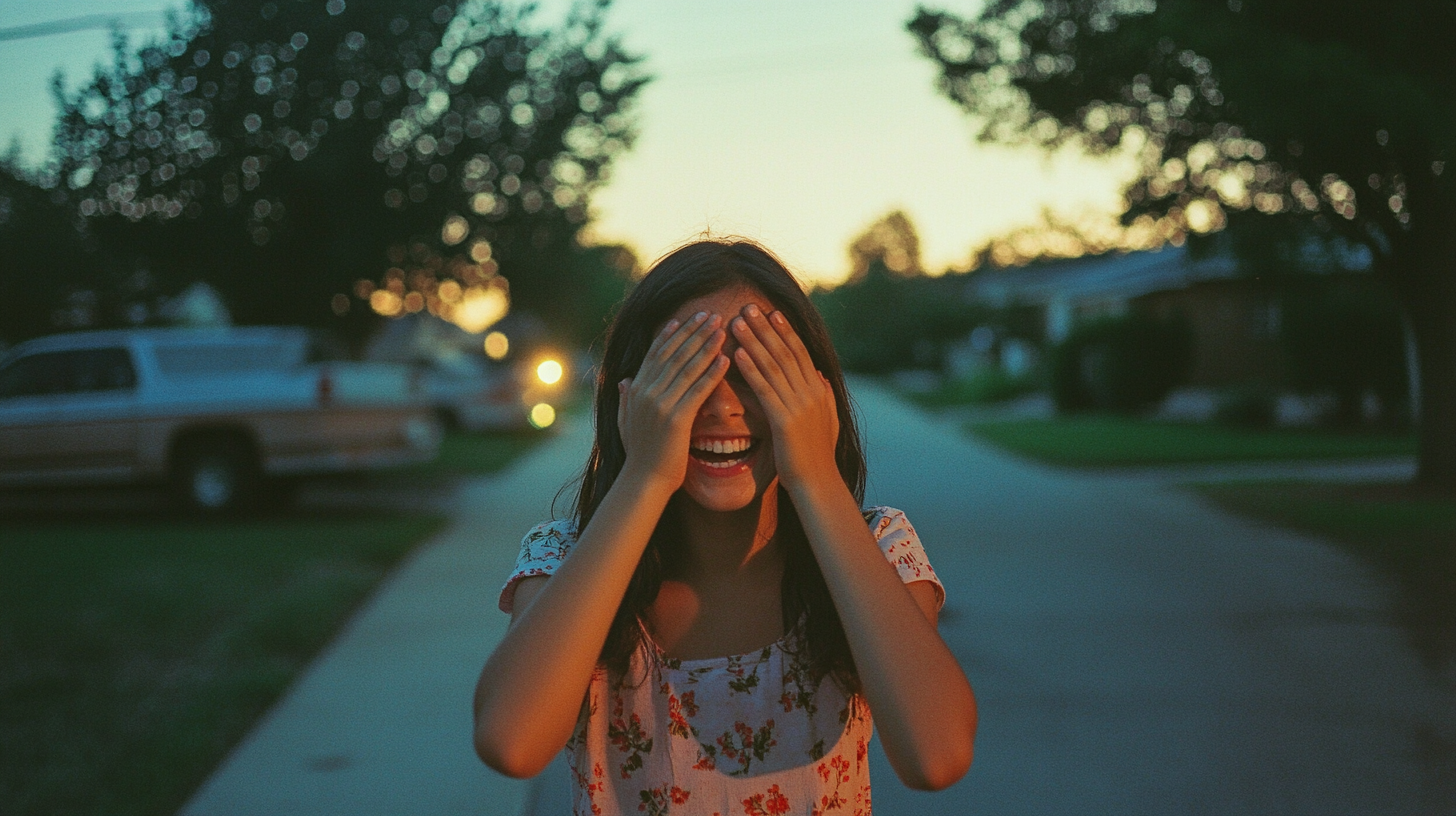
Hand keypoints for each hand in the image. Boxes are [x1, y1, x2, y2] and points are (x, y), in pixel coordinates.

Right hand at [617, 311, 728, 488]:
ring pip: (687, 367)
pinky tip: (726, 358)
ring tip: (722, 328)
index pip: (656, 354)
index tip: (686, 317)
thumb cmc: (640, 454)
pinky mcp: (676, 419)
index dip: (671, 334)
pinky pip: (698, 390)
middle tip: (710, 314)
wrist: (644, 481)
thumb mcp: (627, 421)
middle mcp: (646, 392)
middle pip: (673, 353)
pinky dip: (712, 372)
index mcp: (636, 390)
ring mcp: (660, 404)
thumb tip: (623, 381)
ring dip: (706, 345)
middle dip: (693, 331)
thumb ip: (626, 399)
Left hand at [730, 304, 839, 491]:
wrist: (817, 483)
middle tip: (749, 307)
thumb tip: (820, 376)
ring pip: (773, 365)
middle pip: (785, 352)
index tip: (772, 312)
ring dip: (754, 341)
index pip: (800, 353)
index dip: (785, 331)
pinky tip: (736, 355)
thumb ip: (823, 396)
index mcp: (818, 391)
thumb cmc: (817, 456)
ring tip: (737, 323)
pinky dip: (751, 369)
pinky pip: (765, 389)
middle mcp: (811, 393)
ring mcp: (799, 405)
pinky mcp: (784, 420)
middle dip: (766, 328)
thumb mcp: (826, 421)